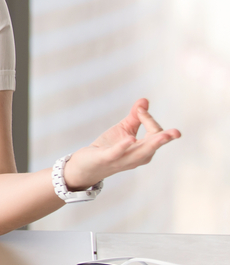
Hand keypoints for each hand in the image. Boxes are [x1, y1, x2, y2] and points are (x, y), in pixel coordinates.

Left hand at [64, 98, 180, 189]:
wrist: (87, 164)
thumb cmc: (108, 146)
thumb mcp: (124, 130)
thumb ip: (136, 116)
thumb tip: (144, 100)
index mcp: (144, 149)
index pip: (155, 133)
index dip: (148, 118)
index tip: (139, 109)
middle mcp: (137, 157)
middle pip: (153, 146)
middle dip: (164, 139)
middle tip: (177, 133)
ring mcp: (122, 159)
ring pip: (140, 153)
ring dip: (151, 144)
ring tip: (162, 136)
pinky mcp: (106, 158)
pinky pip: (117, 153)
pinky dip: (124, 146)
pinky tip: (131, 138)